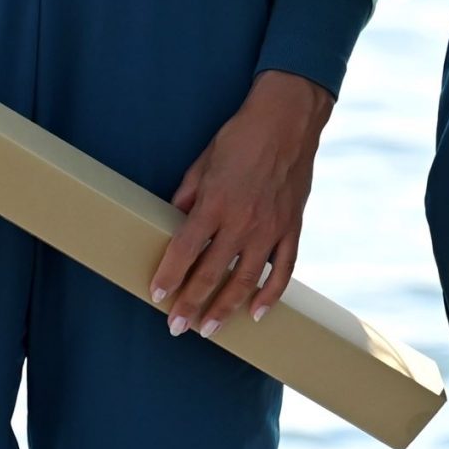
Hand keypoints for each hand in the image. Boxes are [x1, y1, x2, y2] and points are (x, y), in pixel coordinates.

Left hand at [149, 70, 333, 335]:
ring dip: (225, 308)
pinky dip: (270, 295)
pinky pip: (283, 270)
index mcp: (215, 202)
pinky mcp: (291, 227)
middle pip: (212, 273)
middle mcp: (243, 220)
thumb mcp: (204, 161)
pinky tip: (256, 313)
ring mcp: (270, 227)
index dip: (169, 275)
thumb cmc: (241, 136)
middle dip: (191, 304)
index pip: (185, 249)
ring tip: (208, 329)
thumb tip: (173, 219)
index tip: (157, 295)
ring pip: (246, 280)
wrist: (287, 119)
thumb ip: (188, 194)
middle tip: (177, 327)